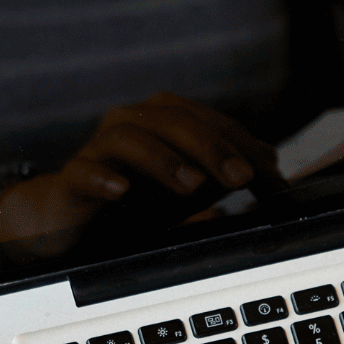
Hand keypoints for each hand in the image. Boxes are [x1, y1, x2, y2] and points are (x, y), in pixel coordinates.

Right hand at [0, 93, 277, 248]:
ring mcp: (99, 150)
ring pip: (130, 139)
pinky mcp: (73, 180)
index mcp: (161, 121)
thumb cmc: (135, 201)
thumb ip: (222, 175)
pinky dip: (104, 178)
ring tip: (193, 185)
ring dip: (165, 160)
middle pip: (173, 122)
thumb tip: (271, 166)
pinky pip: (84, 172)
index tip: (271, 174)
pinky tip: (123, 191)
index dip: (241, 144)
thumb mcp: (188, 189)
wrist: (73, 221)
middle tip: (241, 178)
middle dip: (212, 148)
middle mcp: (130, 125)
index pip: (207, 121)